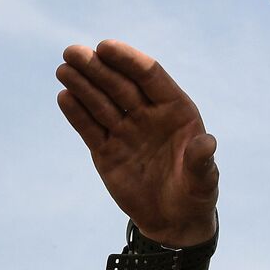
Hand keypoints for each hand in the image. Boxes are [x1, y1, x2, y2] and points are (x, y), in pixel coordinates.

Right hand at [57, 40, 217, 246]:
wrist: (174, 222)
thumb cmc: (195, 194)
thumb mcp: (203, 181)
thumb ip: (201, 161)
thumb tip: (206, 143)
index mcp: (175, 110)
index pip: (149, 76)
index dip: (128, 60)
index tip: (105, 47)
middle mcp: (148, 115)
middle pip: (119, 84)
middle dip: (97, 68)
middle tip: (73, 52)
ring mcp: (125, 131)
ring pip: (101, 103)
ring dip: (82, 84)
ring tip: (63, 69)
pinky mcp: (106, 151)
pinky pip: (90, 128)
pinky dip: (76, 113)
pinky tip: (64, 96)